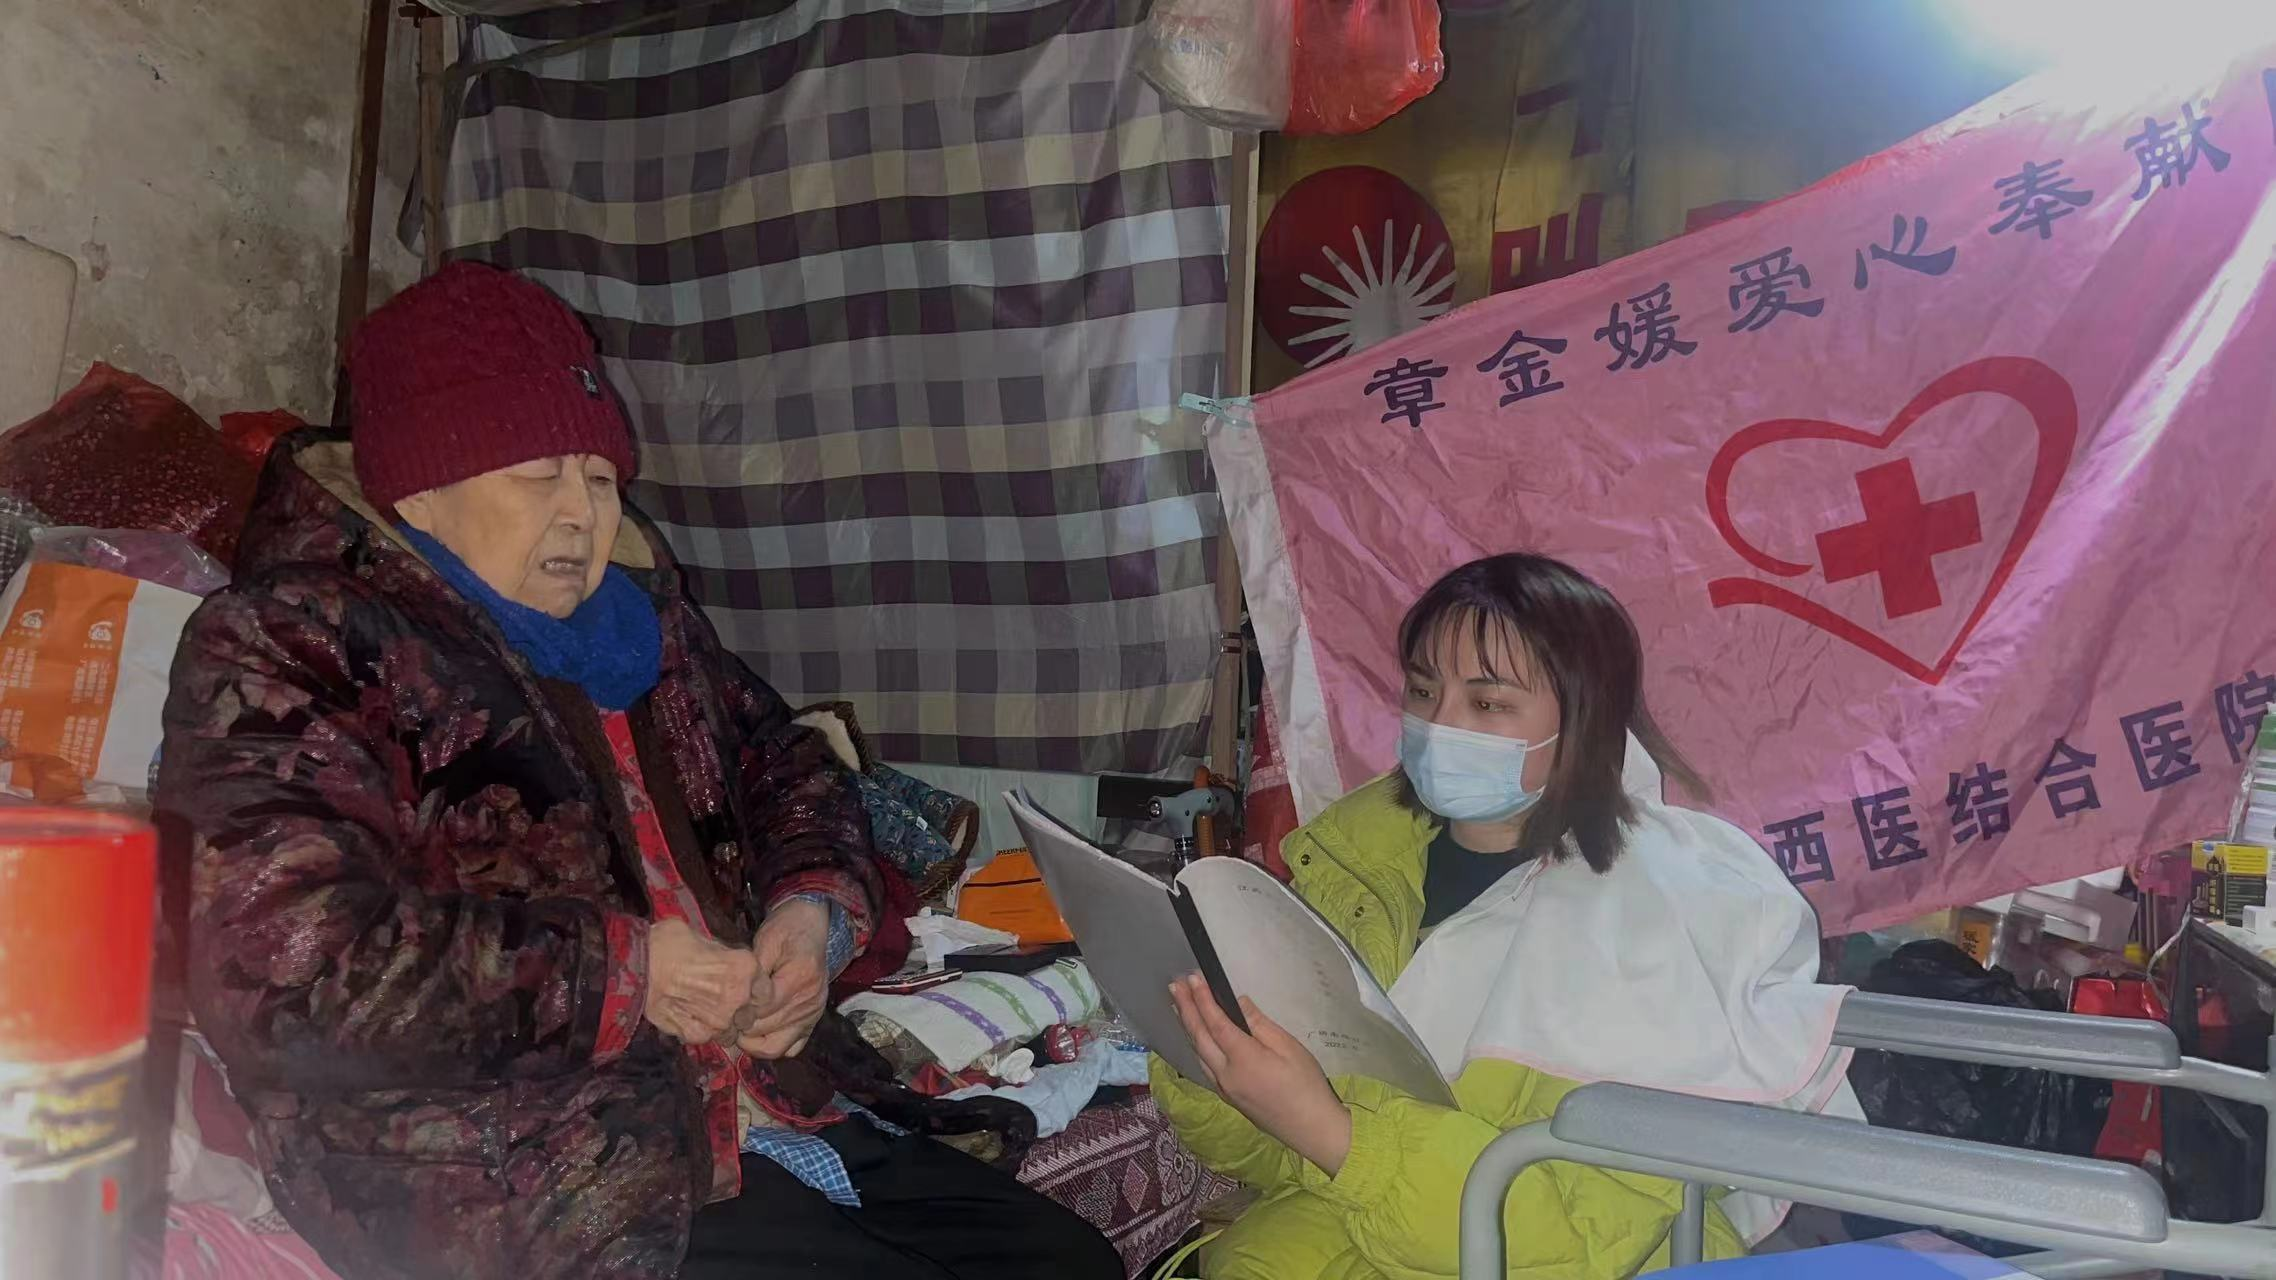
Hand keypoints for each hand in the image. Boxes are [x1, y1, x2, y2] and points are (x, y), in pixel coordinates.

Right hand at [644, 919, 760, 1043]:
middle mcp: (740, 996)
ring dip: (721, 1026)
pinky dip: (700, 1032)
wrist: (637, 965)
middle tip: (719, 1002)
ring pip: (731, 1032)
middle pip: (750, 1014)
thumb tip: (727, 962)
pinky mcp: (698, 1035)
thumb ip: (725, 956)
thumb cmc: (669, 944)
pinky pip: (708, 1039)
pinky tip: (688, 1019)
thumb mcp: (706, 939)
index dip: (753, 992)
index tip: (742, 991)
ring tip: (702, 1013)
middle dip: (739, 1011)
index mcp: (746, 968)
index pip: (766, 990)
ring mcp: (720, 1020)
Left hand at [737, 898, 830, 1058]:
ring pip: (776, 1047)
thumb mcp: (767, 940)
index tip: (722, 1005)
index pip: (762, 1008)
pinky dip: (771, 1045)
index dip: (738, 1010)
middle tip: (721, 1019)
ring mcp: (812, 1015)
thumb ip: (753, 971)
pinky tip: (756, 1033)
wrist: (811, 926)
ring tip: (737, 1028)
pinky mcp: (812, 1022)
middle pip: (765, 1029)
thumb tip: (736, 998)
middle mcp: (809, 1002)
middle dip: (740, 1027)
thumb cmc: (786, 930)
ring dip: (752, 1043)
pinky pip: (791, 1048)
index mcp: (799, 978)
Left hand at [1169, 974, 1351, 1173]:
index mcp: (1243, 1059)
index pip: (1215, 1023)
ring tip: (1179, 1006)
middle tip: (1174, 986)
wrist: (1311, 1129)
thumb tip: (1238, 1003)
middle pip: (1199, 1037)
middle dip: (1186, 1009)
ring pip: (1198, 1053)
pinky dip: (1196, 1046)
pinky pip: (1204, 1067)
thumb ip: (1259, 1025)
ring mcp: (1224, 1088)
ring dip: (1187, 1027)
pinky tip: (1196, 1038)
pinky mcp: (1228, 1098)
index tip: (1191, 978)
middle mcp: (1225, 1075)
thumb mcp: (1289, 1047)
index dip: (1202, 999)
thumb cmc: (1306, 1085)